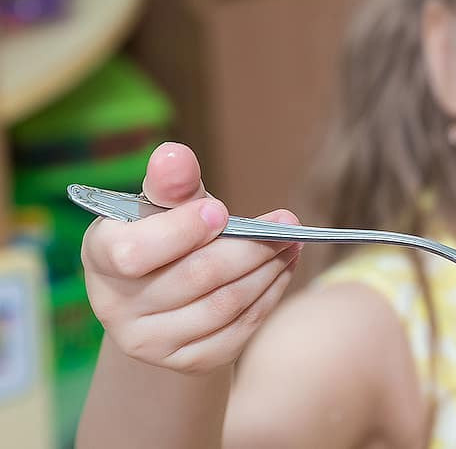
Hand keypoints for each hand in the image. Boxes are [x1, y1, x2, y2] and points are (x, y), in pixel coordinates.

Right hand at [81, 142, 301, 374]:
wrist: (165, 291)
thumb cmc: (166, 232)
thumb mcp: (164, 204)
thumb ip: (172, 183)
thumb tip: (175, 155)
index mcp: (102, 256)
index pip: (137, 253)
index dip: (184, 231)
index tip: (223, 211)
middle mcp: (116, 306)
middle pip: (197, 277)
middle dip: (251, 247)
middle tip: (287, 224)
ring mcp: (149, 341)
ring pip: (224, 304)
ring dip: (267, 271)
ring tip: (291, 244)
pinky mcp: (186, 360)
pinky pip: (238, 330)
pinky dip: (268, 297)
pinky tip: (282, 271)